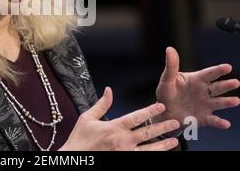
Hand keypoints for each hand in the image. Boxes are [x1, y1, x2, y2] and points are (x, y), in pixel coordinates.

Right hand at [59, 87, 180, 150]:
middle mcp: (122, 141)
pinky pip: (142, 159)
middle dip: (163, 127)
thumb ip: (101, 104)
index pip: (136, 117)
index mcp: (114, 127)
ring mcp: (125, 154)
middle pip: (147, 133)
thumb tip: (108, 90)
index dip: (150, 111)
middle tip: (175, 122)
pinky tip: (160, 154)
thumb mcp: (87, 118)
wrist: (75, 158)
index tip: (160, 106)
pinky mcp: (124, 161)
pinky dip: (152, 156)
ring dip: (163, 145)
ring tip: (174, 141)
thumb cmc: (80, 139)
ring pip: (149, 150)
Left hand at [155, 47, 239, 128]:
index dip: (218, 70)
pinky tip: (225, 124)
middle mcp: (204, 92)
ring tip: (236, 100)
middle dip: (227, 85)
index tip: (228, 67)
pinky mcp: (203, 118)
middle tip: (236, 82)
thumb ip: (171, 66)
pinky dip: (219, 122)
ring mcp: (205, 105)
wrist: (164, 112)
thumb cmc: (166, 92)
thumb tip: (169, 48)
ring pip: (219, 103)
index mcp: (197, 80)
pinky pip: (213, 120)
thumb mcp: (167, 79)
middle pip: (217, 87)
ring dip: (227, 102)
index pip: (209, 74)